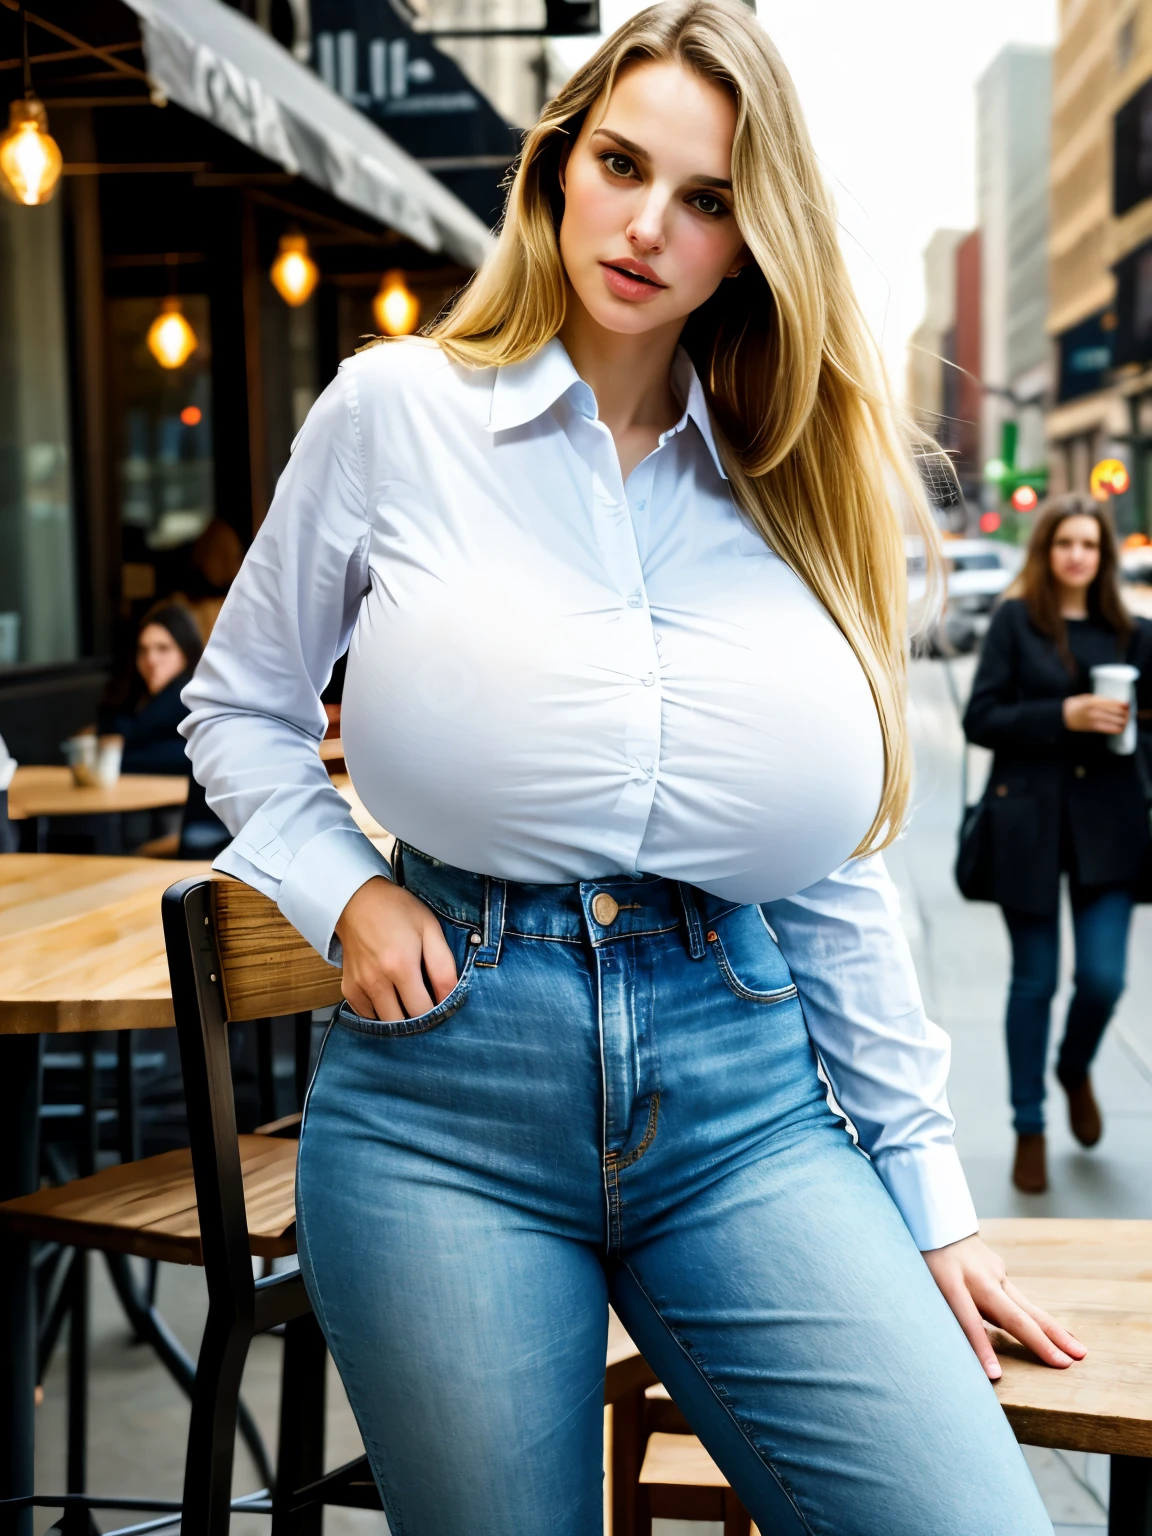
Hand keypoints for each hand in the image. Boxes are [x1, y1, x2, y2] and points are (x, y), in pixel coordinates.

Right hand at [334, 876, 456, 1021]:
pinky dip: (380, 1012)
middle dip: (418, 1018)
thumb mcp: (430, 929)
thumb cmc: (397, 910)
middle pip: (402, 1023)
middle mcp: (377, 981)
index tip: (442, 1003)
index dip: (436, 1013)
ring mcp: (360, 986)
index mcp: (401, 966)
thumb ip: (443, 967)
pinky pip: (367, 1015)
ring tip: (409, 998)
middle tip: (426, 1002)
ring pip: (384, 1022)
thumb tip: (451, 998)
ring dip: (400, 1016)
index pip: (422, 1011)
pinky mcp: (349, 988)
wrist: (356, 899)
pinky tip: (390, 995)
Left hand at [922, 1234, 1084, 1380]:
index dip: (981, 1349)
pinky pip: (1023, 1302)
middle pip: (1011, 1313)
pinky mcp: (1001, 1271)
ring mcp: (994, 1273)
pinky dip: (1043, 1321)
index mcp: (950, 1283)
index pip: (967, 1320)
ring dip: (1055, 1333)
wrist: (937, 1223)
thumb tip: (954, 1352)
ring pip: (1028, 1307)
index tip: (995, 1376)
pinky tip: (1064, 1338)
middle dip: (1038, 1341)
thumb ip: (941, 1314)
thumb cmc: (925, 1263)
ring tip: (1078, 1354)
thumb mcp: (922, 1287)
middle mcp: (979, 1278)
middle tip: (1064, 1364)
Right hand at [1063, 693, 1128, 733]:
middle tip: (1127, 713)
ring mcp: (1095, 719)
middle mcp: (1095, 710)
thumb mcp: (1088, 697)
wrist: (1063, 715)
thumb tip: (1116, 703)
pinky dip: (1117, 729)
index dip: (1124, 705)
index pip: (1115, 703)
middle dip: (1125, 713)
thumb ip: (1101, 699)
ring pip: (1116, 721)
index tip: (1128, 705)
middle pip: (1118, 712)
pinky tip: (1120, 728)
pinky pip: (1110, 729)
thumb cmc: (1076, 705)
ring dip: (1123, 721)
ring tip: (1125, 721)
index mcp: (1094, 700)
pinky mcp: (1093, 727)